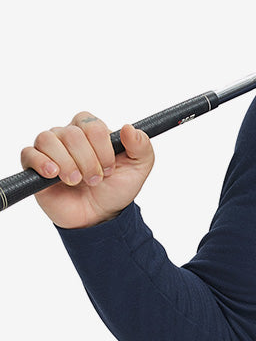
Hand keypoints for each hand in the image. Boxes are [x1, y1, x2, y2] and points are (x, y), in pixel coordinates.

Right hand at [20, 112, 154, 228]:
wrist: (99, 216)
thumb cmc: (115, 189)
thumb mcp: (138, 169)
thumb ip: (141, 146)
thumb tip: (129, 128)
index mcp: (91, 131)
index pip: (91, 124)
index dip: (101, 147)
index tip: (109, 168)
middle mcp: (68, 135)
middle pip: (71, 133)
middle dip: (87, 160)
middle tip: (95, 180)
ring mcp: (50, 150)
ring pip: (48, 139)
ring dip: (66, 163)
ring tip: (76, 181)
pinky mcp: (34, 166)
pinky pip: (29, 154)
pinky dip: (41, 163)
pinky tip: (54, 175)